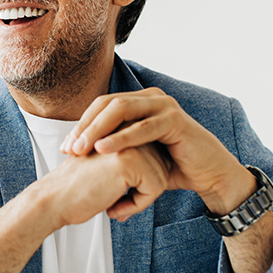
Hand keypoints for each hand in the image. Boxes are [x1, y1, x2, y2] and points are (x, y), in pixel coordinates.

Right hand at [38, 140, 174, 225]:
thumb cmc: (81, 187)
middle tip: (115, 200)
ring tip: (113, 203)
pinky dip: (138, 206)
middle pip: (163, 166)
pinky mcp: (129, 158)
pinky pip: (155, 188)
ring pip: (161, 178)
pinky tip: (113, 208)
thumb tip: (169, 167)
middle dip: (144, 190)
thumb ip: (136, 158)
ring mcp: (128, 141)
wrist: (54, 200)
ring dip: (141, 199)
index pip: (157, 157)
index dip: (143, 182)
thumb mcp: (112, 165)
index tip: (118, 192)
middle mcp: (127, 129)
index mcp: (123, 127)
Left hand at [60, 88, 254, 214]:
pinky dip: (121, 137)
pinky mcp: (175, 119)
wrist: (208, 174)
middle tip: (68, 148)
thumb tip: (81, 155)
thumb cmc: (172, 165)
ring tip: (80, 148)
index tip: (64, 149)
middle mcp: (150, 98)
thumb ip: (114, 148)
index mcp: (139, 102)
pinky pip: (143, 127)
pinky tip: (104, 148)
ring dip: (97, 130)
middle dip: (84, 126)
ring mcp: (163, 105)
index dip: (81, 125)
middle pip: (107, 104)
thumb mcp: (137, 154)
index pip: (101, 106)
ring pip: (121, 110)